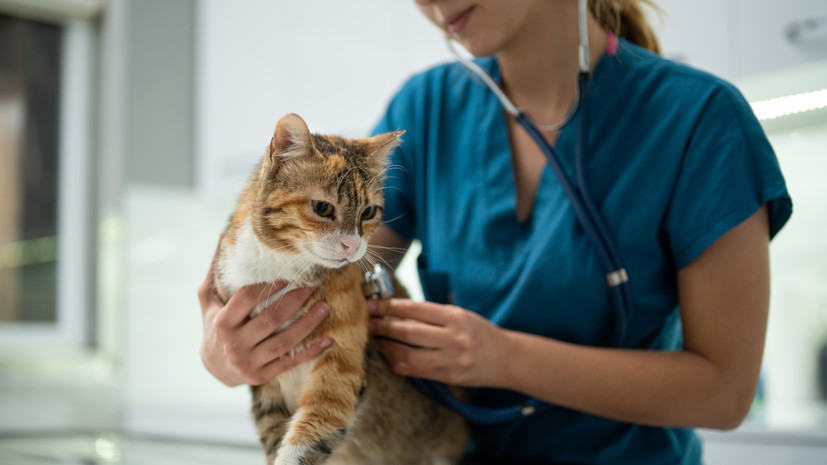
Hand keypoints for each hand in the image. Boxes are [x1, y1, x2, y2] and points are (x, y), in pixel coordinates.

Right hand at [197, 238, 331, 386]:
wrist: (213, 368)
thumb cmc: (214, 325)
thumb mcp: (208, 300)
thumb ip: (215, 271)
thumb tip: (223, 235)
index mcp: (222, 321)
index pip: (248, 298)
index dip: (269, 285)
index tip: (288, 273)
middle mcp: (234, 344)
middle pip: (270, 319)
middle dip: (295, 301)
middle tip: (316, 285)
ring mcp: (248, 362)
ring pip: (284, 342)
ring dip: (307, 324)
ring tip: (326, 307)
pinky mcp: (261, 376)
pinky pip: (290, 363)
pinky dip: (310, 352)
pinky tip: (328, 340)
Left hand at [367, 298, 510, 386]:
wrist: (507, 359)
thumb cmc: (481, 333)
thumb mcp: (461, 315)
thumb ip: (433, 314)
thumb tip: (397, 310)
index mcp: (456, 317)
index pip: (415, 309)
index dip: (390, 307)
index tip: (373, 304)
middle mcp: (453, 338)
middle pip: (408, 332)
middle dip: (383, 326)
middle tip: (367, 322)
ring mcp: (450, 360)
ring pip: (407, 356)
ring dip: (386, 348)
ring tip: (374, 340)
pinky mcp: (447, 376)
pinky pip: (414, 371)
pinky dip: (397, 363)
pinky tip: (389, 355)